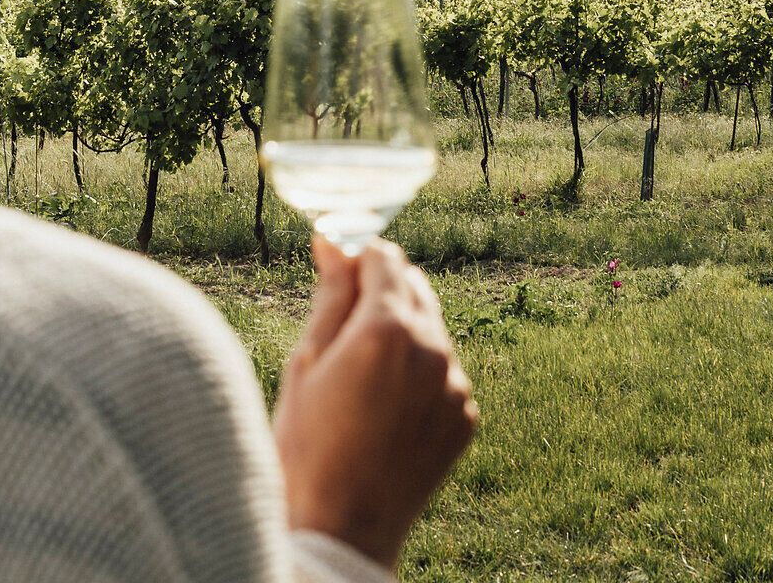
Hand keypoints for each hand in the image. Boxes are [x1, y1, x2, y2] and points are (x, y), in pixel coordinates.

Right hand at [274, 237, 477, 570]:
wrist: (342, 531)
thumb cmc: (306, 446)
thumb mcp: (306, 362)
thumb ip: (331, 294)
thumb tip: (333, 241)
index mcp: (388, 327)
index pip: (383, 256)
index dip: (355, 260)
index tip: (334, 275)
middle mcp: (433, 348)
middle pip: (413, 287)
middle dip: (381, 295)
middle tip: (342, 333)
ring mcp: (455, 385)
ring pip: (431, 331)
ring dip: (402, 337)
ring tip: (361, 384)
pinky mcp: (466, 416)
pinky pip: (444, 374)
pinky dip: (420, 378)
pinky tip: (385, 412)